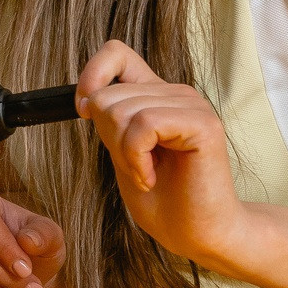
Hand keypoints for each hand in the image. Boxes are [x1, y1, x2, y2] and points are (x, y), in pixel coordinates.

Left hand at [75, 40, 246, 267]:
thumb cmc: (164, 201)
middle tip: (135, 166)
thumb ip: (112, 122)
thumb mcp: (123, 154)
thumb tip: (88, 97)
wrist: (199, 234)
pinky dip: (136, 158)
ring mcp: (192, 105)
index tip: (84, 111)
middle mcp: (175, 94)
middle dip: (108, 138)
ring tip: (147, 174)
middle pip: (108, 95)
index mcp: (156, 97)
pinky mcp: (203, 124)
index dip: (92, 74)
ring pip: (123, 111)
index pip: (116, 53)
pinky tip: (152, 177)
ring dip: (125, 154)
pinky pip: (144, 125)